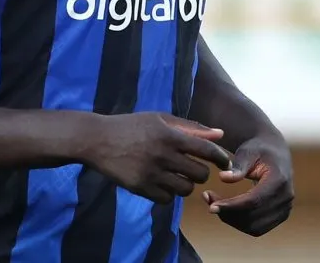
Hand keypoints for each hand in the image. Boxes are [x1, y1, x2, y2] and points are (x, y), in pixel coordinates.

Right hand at [88, 113, 233, 203]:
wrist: (96, 139)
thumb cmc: (130, 126)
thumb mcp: (158, 119)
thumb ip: (190, 127)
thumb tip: (220, 134)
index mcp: (169, 135)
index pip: (207, 151)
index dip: (221, 158)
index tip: (223, 162)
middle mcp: (163, 155)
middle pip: (200, 174)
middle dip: (199, 172)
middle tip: (191, 168)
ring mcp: (151, 173)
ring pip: (185, 189)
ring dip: (184, 184)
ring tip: (175, 176)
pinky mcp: (140, 188)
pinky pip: (167, 199)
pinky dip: (167, 193)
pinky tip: (160, 183)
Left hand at [202, 134, 293, 236]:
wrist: (274, 151)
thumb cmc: (257, 149)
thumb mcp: (247, 152)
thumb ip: (237, 166)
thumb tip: (223, 177)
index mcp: (279, 180)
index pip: (254, 201)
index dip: (231, 206)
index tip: (211, 206)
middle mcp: (286, 197)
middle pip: (254, 217)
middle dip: (228, 213)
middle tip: (207, 199)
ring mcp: (285, 209)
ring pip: (255, 227)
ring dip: (231, 220)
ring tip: (213, 203)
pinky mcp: (280, 216)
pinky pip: (258, 228)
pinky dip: (239, 223)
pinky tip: (225, 209)